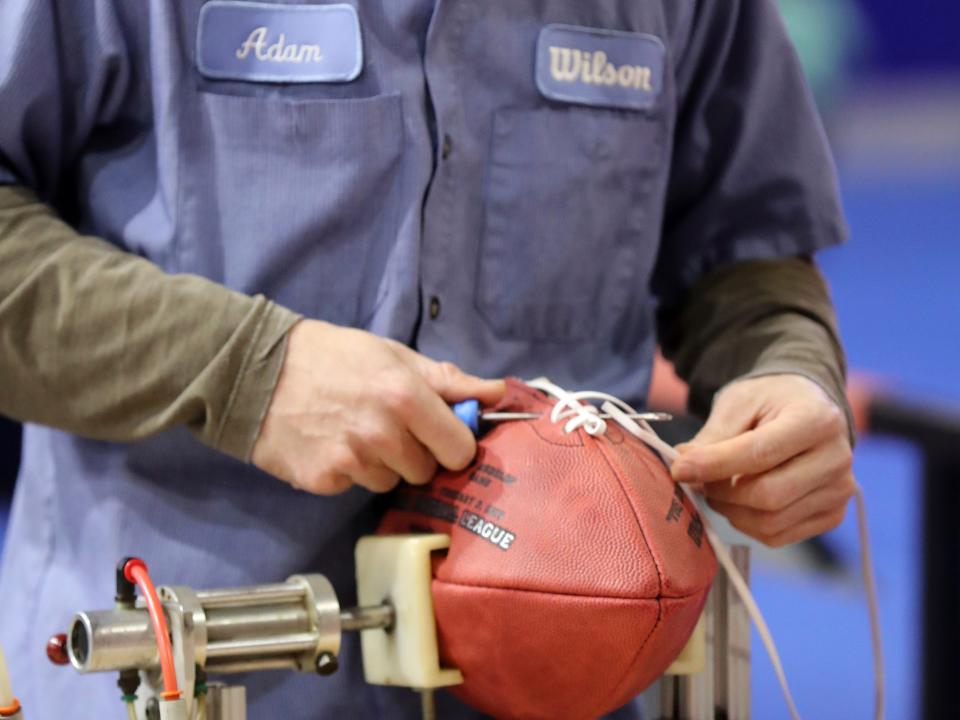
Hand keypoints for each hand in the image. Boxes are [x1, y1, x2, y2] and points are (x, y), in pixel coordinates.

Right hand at [251, 320, 504, 494]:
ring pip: (391, 482)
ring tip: (352, 430)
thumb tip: (495, 393)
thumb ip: (446, 380)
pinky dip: (348, 471)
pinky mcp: (323, 480)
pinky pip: (355, 486)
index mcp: (406, 397)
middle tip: (387, 425)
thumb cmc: (329, 355)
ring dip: (381, 464)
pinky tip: (330, 443)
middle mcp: (383, 433)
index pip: (459, 449)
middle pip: (427, 471)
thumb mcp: (392, 355)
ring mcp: (352, 461)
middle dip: (416, 453)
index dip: (453, 443)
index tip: (440, 434)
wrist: (254, 370)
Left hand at [671, 374, 853, 546]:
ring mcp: (840, 491)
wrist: (807, 408)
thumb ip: (712, 437)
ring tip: (719, 487)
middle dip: (721, 492)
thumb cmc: (770, 403)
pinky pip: (778, 536)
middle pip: (767, 495)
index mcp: (816, 420)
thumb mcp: (738, 404)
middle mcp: (837, 458)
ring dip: (730, 511)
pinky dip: (747, 524)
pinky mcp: (832, 515)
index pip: (759, 453)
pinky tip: (740, 502)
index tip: (679, 469)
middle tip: (699, 480)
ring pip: (770, 522)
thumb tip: (682, 469)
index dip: (714, 465)